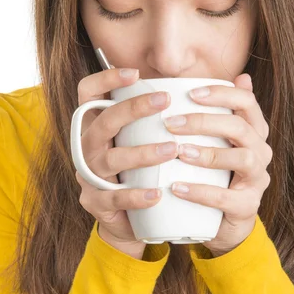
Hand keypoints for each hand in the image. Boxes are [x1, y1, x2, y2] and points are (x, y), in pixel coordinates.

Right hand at [75, 66, 178, 258]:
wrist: (130, 221)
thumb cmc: (142, 171)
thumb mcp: (144, 141)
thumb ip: (160, 116)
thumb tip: (206, 86)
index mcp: (96, 126)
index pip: (88, 93)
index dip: (105, 79)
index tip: (135, 73)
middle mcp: (88, 147)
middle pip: (103, 121)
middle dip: (133, 108)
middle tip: (165, 101)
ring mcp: (89, 176)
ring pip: (111, 159)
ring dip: (142, 152)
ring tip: (172, 149)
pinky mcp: (96, 203)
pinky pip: (115, 198)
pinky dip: (136, 195)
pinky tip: (157, 193)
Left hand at [164, 74, 271, 256]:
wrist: (225, 223)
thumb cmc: (216, 174)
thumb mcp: (215, 143)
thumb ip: (215, 114)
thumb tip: (237, 75)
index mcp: (254, 132)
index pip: (247, 102)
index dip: (221, 94)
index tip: (190, 93)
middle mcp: (261, 152)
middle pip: (241, 128)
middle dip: (205, 122)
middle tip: (171, 123)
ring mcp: (258, 180)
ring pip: (242, 158)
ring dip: (208, 153)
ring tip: (179, 152)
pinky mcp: (248, 206)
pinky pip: (226, 197)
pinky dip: (200, 191)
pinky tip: (177, 187)